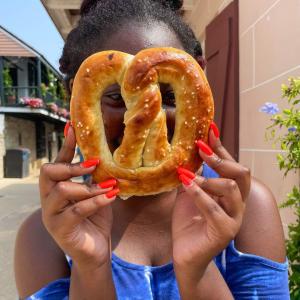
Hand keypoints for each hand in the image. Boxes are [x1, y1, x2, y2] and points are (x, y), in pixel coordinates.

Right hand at [39, 122, 118, 270]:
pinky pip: (77, 210)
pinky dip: (96, 201)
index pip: (57, 162)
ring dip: (89, 186)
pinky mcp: (59, 229)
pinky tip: (111, 196)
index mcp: (57, 188)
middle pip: (49, 172)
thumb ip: (95, 177)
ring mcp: (51, 215)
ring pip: (63, 190)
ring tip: (109, 185)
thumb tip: (103, 155)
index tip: (73, 127)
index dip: (65, 145)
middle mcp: (49, 199)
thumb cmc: (96, 219)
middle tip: (94, 163)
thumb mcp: (96, 193)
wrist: (96, 249)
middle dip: (72, 165)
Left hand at [172, 122, 249, 277]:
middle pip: (241, 172)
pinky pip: (214, 207)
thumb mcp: (189, 193)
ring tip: (187, 175)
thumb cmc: (187, 222)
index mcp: (229, 193)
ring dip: (207, 177)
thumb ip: (192, 176)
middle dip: (220, 158)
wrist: (185, 253)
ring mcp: (234, 218)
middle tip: (200, 149)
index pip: (231, 165)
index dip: (221, 147)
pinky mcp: (225, 231)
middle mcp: (237, 203)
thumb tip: (185, 153)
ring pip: (230, 187)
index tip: (209, 129)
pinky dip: (198, 193)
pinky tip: (186, 184)